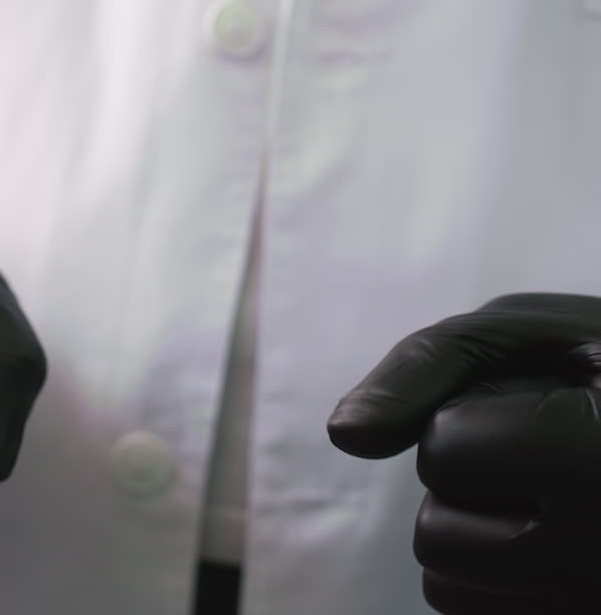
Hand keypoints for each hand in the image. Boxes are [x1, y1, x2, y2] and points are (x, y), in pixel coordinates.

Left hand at [328, 294, 600, 613]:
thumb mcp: (532, 333)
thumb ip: (425, 365)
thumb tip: (345, 433)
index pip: (443, 450)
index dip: (472, 415)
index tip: (552, 406)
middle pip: (435, 531)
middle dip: (473, 480)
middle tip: (556, 455)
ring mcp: (594, 603)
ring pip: (443, 582)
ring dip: (479, 529)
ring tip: (559, 496)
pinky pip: (466, 610)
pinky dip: (492, 575)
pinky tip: (555, 537)